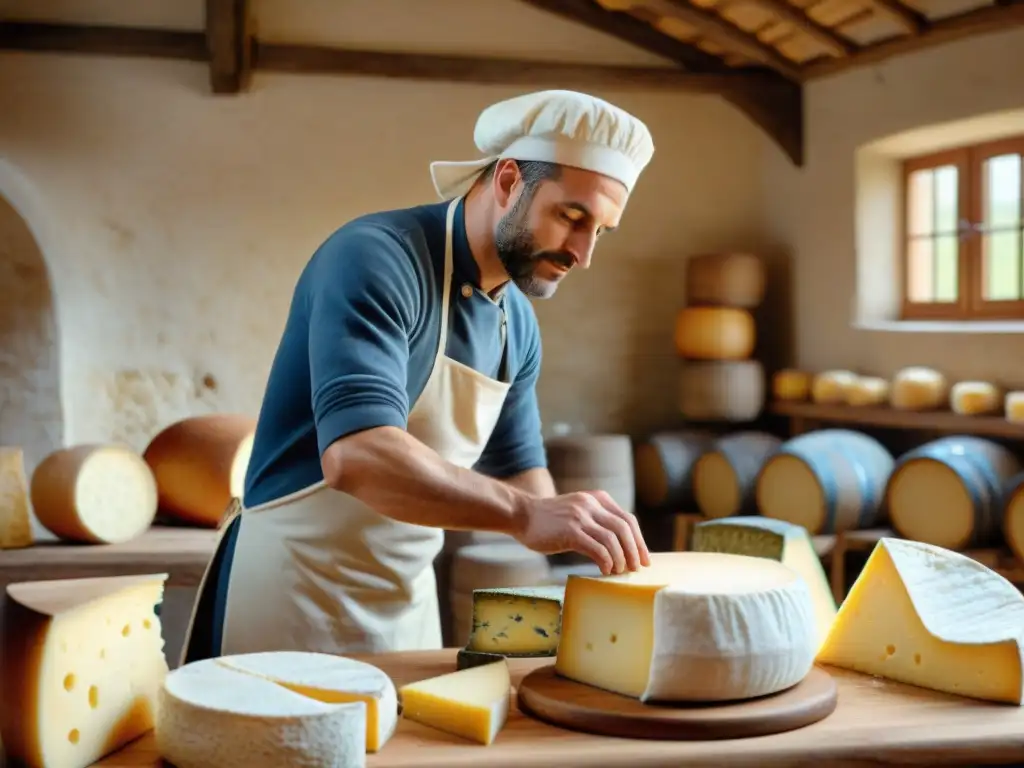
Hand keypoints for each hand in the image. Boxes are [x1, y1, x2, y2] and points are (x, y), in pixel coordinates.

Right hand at [513, 490, 650, 574]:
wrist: (522, 515)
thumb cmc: (551, 520)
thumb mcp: (579, 511)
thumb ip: (598, 520)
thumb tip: (621, 546)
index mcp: (597, 498)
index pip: (628, 519)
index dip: (639, 541)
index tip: (643, 559)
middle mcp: (591, 504)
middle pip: (625, 529)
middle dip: (634, 551)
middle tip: (636, 568)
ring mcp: (580, 517)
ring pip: (613, 539)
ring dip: (621, 559)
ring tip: (619, 571)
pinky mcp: (570, 531)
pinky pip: (597, 548)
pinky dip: (606, 561)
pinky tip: (605, 570)